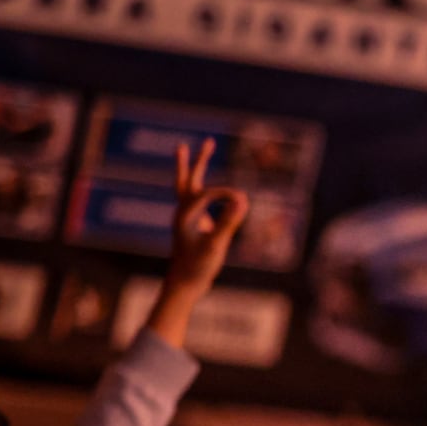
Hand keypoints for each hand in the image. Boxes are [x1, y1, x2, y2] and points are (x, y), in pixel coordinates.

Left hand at [165, 139, 247, 297]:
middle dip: (199, 160)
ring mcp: (188, 218)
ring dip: (198, 170)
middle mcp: (183, 212)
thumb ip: (229, 222)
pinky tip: (216, 196)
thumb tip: (242, 199)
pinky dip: (207, 192)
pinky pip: (199, 202)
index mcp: (185, 214)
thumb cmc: (198, 266)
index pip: (207, 192)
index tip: (243, 202)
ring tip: (204, 154)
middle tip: (209, 141)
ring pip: (191, 188)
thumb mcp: (216, 245)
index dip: (226, 194)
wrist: (183, 284)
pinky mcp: (194, 226)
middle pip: (190, 179)